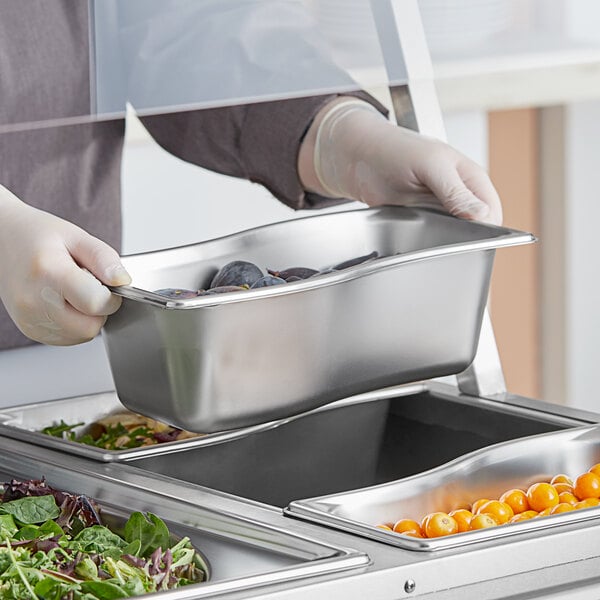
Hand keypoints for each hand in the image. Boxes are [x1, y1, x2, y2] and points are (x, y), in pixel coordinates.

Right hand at [0, 186, 130, 344]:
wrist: (2, 241)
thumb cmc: (38, 236)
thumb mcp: (77, 236)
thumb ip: (105, 259)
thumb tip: (123, 281)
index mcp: (48, 272)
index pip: (95, 303)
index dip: (111, 297)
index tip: (109, 286)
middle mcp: (33, 300)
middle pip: (89, 327)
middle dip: (101, 311)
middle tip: (92, 289)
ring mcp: (29, 319)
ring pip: (81, 336)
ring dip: (88, 319)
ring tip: (75, 293)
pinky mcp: (30, 330)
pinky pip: (69, 338)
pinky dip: (76, 325)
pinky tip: (66, 303)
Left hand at [299, 99, 501, 224]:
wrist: (357, 157)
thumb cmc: (394, 149)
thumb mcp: (429, 164)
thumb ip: (455, 191)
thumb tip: (481, 214)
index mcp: (471, 178)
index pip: (491, 214)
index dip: (485, 231)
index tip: (467, 241)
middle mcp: (459, 196)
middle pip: (475, 230)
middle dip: (463, 240)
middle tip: (442, 241)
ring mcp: (438, 210)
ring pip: (453, 238)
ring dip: (442, 243)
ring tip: (425, 237)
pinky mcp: (419, 221)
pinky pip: (430, 239)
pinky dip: (424, 242)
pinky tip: (414, 239)